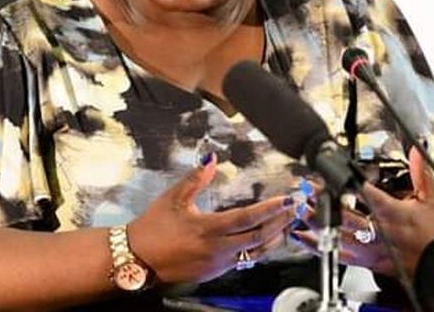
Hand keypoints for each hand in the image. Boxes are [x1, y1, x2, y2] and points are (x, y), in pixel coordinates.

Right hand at [127, 155, 297, 283]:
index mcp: (208, 229)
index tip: (287, 200)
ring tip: (288, 223)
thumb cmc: (152, 229)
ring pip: (255, 252)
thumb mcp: (172, 198)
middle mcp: (217, 249)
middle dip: (281, 222)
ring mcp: (217, 263)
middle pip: (258, 237)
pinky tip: (265, 240)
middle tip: (296, 209)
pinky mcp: (215, 272)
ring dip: (274, 237)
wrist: (136, 259)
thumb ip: (195, 179)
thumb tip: (211, 161)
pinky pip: (244, 261)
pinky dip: (259, 249)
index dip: (270, 209)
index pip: (247, 218)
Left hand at [290, 148, 433, 275]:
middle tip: (306, 195)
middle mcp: (384, 235)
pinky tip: (313, 244)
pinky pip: (348, 259)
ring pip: (343, 241)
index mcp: (397, 215)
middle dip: (324, 207)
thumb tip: (416, 150)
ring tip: (301, 219)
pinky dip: (329, 249)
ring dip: (319, 230)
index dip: (345, 184)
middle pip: (346, 219)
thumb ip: (422, 175)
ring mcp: (380, 254)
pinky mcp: (380, 268)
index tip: (328, 176)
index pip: (366, 195)